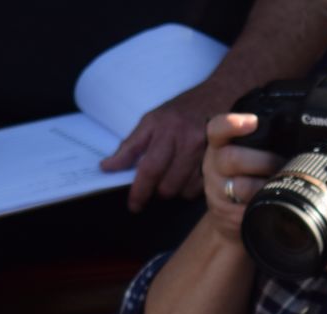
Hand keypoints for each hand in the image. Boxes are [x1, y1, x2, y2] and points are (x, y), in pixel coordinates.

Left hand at [101, 80, 231, 211]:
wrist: (216, 96)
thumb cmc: (179, 112)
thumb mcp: (151, 121)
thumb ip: (129, 146)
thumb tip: (107, 167)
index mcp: (166, 129)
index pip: (149, 168)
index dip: (139, 191)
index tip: (134, 204)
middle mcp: (187, 140)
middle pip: (167, 185)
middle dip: (157, 191)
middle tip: (155, 184)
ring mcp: (206, 151)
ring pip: (184, 190)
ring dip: (174, 190)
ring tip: (172, 176)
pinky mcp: (219, 161)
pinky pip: (200, 189)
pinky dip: (190, 188)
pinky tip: (188, 176)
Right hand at [200, 112, 283, 245]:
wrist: (227, 215)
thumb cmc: (243, 176)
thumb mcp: (245, 153)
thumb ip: (262, 141)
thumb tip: (304, 133)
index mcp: (219, 146)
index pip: (217, 130)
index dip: (231, 124)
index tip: (252, 122)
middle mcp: (213, 166)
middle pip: (232, 158)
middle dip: (263, 161)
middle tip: (281, 163)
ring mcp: (216, 191)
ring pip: (242, 186)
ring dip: (265, 185)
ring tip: (280, 183)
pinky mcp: (224, 213)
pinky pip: (245, 209)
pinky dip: (261, 205)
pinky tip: (269, 202)